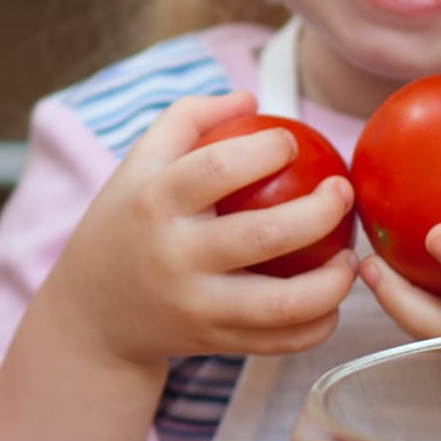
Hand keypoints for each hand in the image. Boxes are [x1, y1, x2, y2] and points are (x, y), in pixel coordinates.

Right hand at [47, 91, 357, 371]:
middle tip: (343, 193)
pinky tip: (330, 298)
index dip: (268, 149)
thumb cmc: (126, 223)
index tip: (290, 143)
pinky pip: (282, 341)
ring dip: (335, 281)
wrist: (91, 315)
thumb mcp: (137, 165)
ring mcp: (195, 305)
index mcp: (154, 202)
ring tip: (350, 258)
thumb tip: (251, 98)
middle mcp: (174, 255)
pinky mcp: (214, 343)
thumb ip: (187, 118)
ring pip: (285, 303)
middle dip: (322, 211)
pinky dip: (319, 324)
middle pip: (266, 234)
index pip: (218, 167)